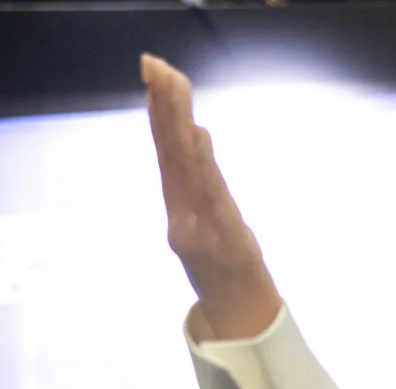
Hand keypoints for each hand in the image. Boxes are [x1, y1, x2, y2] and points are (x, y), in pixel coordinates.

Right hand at [141, 53, 282, 340]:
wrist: (240, 316)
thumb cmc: (223, 270)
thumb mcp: (208, 220)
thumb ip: (199, 180)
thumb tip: (199, 132)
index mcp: (182, 202)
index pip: (169, 146)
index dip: (161, 108)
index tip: (156, 68)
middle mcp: (185, 208)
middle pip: (172, 149)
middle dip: (165, 106)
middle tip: (156, 65)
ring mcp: (199, 222)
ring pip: (186, 165)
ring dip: (177, 124)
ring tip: (170, 86)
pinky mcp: (220, 238)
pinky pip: (210, 195)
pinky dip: (201, 166)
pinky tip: (197, 137)